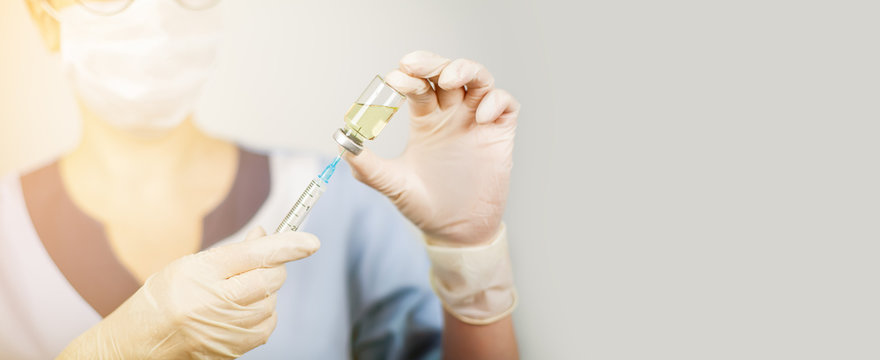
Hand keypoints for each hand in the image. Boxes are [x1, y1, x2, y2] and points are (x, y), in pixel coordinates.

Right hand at [57, 227, 319, 358]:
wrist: (136, 344)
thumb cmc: (162, 299)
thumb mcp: (190, 265)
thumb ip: (232, 253)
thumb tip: (266, 235)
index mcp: (200, 273)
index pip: (254, 254)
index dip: (287, 246)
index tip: (311, 242)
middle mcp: (213, 303)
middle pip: (269, 280)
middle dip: (273, 269)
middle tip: (258, 267)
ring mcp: (223, 330)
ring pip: (272, 304)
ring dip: (266, 294)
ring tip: (239, 293)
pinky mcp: (230, 350)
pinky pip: (266, 327)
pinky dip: (264, 315)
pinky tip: (244, 311)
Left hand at [345, 51, 519, 245]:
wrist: (456, 233)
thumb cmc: (425, 206)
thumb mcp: (393, 186)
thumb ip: (369, 167)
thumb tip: (343, 145)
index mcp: (426, 119)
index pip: (418, 86)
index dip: (408, 78)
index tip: (393, 81)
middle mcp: (452, 114)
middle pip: (446, 72)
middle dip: (431, 63)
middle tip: (413, 65)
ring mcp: (477, 122)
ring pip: (478, 79)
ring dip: (465, 70)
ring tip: (449, 79)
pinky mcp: (500, 134)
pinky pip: (504, 105)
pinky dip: (495, 101)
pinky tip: (479, 117)